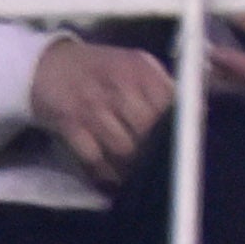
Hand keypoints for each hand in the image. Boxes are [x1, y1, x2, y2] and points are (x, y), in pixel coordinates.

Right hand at [30, 37, 181, 187]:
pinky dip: (105, 173)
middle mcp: (118, 86)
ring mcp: (92, 106)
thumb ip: (162, 85)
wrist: (47, 65)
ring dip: (132, 167)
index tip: (185, 145)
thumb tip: (197, 112)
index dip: (179, 128)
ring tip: (139, 176)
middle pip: (148, 129)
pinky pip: (93, 157)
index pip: (171, 103)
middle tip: (162, 168)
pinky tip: (114, 179)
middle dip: (156, 151)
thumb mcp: (134, 64)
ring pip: (123, 148)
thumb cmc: (100, 68)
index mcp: (141, 69)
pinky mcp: (69, 124)